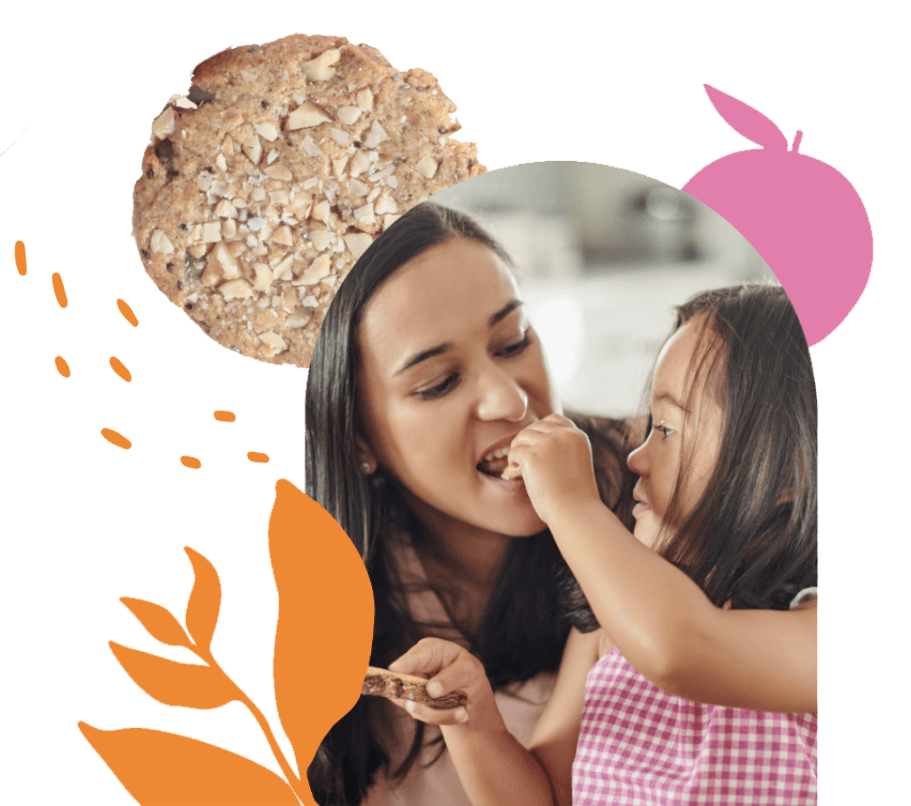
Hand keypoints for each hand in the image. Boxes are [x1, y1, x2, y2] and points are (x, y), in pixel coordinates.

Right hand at [387, 638, 505, 734]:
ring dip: (439, 713)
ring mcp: (410, 686)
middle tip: (448, 706)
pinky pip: (421, 716)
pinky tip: (459, 714)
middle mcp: (414, 667)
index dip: (404, 663)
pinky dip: (442, 718)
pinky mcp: (412, 704)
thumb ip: (451, 676)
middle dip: (422, 699)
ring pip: (414, 705)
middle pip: (406, 684)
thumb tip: (430, 690)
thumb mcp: (468, 670)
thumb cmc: (467, 672)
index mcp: (427, 650)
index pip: (413, 657)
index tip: (396, 670)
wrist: (469, 693)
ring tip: (462, 712)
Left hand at [507, 414, 601, 524]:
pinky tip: (516, 470)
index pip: (554, 419)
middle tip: (525, 458)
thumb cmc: (575, 494)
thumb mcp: (575, 462)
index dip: (541, 431)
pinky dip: (513, 460)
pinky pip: (515, 451)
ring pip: (522, 436)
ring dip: (518, 449)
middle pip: (535, 427)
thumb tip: (537, 439)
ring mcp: (548, 443)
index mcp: (577, 435)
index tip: (538, 446)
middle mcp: (563, 435)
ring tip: (520, 464)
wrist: (574, 511)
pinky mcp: (532, 455)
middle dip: (527, 441)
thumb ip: (562, 447)